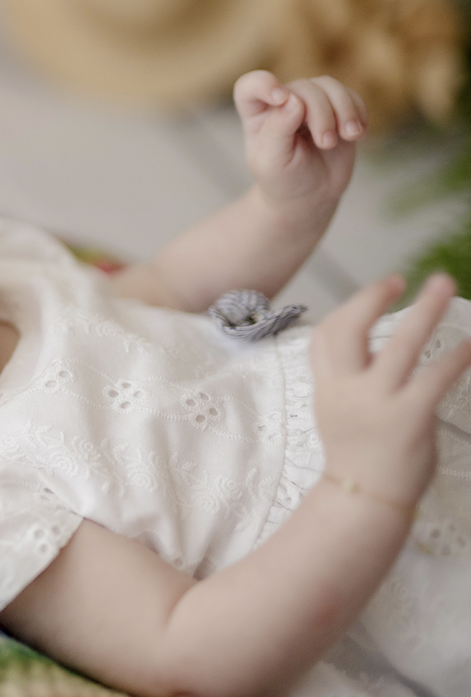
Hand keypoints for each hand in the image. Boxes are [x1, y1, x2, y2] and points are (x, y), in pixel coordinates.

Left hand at [234, 71, 366, 223]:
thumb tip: (293, 100)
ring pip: (329, 86)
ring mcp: (311, 103)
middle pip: (303, 88)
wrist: (309, 196)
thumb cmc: (283, 180)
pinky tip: (359, 134)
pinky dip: (359, 111)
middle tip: (326, 143)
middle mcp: (282, 102)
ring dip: (344, 109)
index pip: (251, 86)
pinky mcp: (336, 109)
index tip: (281, 99)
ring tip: (349, 135)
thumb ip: (278, 130)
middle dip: (320, 113)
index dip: (264, 84)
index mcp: (256, 114)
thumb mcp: (272, 162)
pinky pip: (351, 95)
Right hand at [311, 273, 470, 507]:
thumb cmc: (358, 457)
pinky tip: (470, 345)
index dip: (348, 308)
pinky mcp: (409, 417)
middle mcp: (346, 390)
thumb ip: (352, 382)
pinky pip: (436, 376)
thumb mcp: (339, 413)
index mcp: (327, 388)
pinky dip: (456, 356)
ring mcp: (377, 402)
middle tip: (399, 279)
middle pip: (349, 328)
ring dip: (425, 309)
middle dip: (372, 297)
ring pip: (400, 344)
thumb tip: (383, 351)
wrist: (363, 502)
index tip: (375, 293)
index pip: (325, 335)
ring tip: (443, 284)